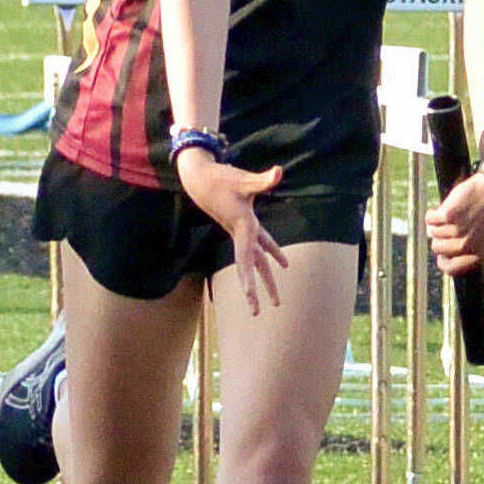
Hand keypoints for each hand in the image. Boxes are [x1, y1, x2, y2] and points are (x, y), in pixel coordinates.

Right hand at [174, 150, 289, 313]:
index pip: (245, 257)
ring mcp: (243, 231)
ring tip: (276, 299)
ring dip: (267, 277)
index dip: (248, 277)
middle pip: (252, 265)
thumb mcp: (243, 179)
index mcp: (242, 226)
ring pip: (257, 258)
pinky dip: (272, 252)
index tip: (250, 295)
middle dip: (258, 288)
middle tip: (262, 312)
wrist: (200, 178)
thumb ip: (263, 180)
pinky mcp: (245, 224)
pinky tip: (283, 262)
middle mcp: (242, 233)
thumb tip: (278, 172)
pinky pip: (260, 244)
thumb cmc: (220, 178)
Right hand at [426, 169, 483, 275]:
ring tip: (455, 211)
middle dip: (440, 235)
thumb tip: (443, 253)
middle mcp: (466, 246)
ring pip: (433, 231)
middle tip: (452, 223)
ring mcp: (457, 230)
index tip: (442, 251)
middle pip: (436, 247)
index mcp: (478, 255)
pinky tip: (445, 206)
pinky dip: (434, 212)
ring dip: (440, 221)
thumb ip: (469, 248)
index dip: (442, 258)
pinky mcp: (448, 215)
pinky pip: (430, 219)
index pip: (449, 268)